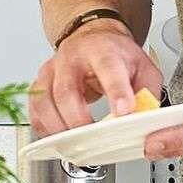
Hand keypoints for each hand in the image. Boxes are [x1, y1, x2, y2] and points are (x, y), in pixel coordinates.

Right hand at [29, 20, 157, 136]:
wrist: (92, 39)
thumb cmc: (116, 55)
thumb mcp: (143, 67)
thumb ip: (147, 93)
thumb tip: (142, 120)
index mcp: (102, 51)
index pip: (108, 68)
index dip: (116, 91)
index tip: (123, 112)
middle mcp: (72, 59)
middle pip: (66, 89)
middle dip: (78, 118)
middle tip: (92, 137)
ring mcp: (52, 71)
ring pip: (44, 100)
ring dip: (58, 126)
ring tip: (74, 143)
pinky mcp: (40, 85)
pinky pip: (35, 110)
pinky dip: (44, 127)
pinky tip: (58, 136)